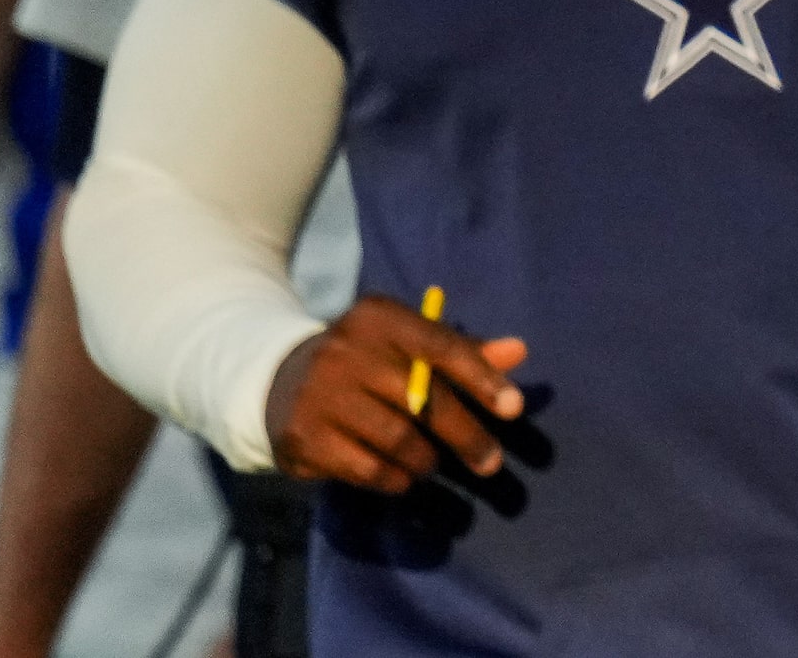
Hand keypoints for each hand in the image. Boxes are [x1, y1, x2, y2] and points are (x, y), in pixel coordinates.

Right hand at [264, 294, 528, 492]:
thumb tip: (519, 351)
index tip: (514, 408)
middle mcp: (347, 349)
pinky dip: (395, 479)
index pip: (440, 345)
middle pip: (423, 399)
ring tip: (432, 464)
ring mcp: (322, 393)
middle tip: (491, 462)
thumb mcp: (407, 344)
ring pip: (398, 439)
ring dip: (427, 461)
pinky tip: (402, 477)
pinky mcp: (305, 436)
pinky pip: (368, 469)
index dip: (480, 377)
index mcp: (380, 317)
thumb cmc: (365, 361)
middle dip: (466, 435)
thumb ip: (462, 351)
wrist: (279, 380)